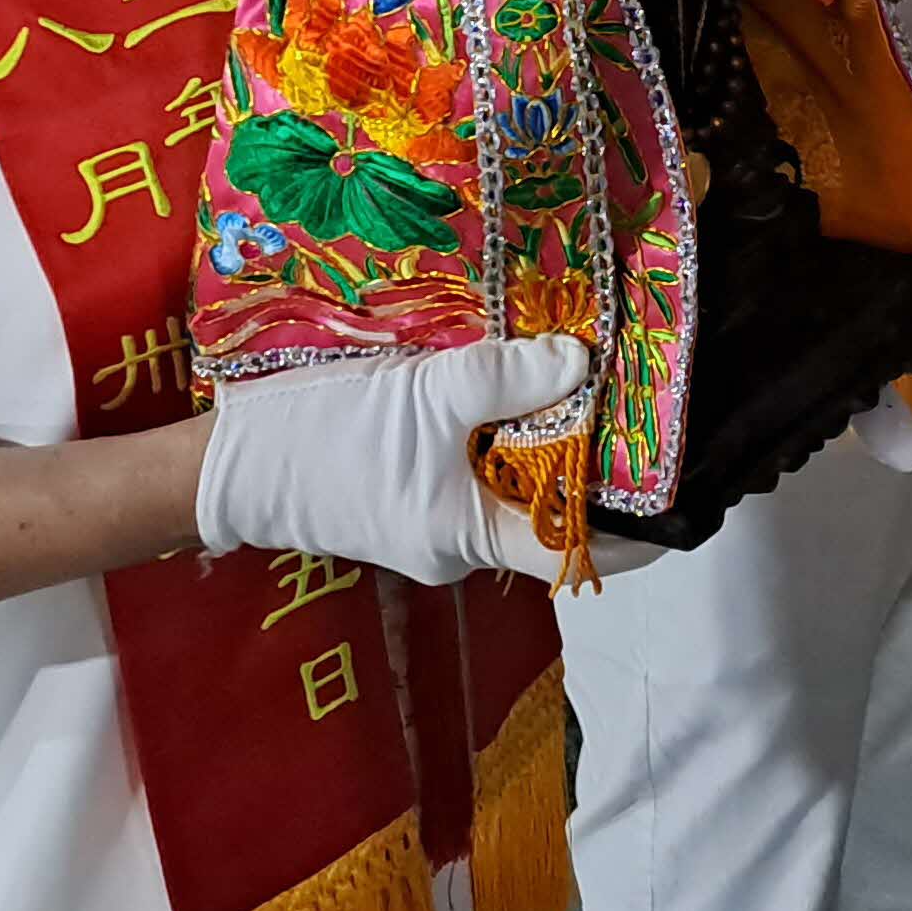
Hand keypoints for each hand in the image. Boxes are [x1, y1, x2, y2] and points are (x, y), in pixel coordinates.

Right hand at [197, 337, 622, 585]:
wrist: (226, 461)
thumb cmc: (325, 436)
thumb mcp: (427, 395)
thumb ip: (508, 379)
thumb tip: (583, 362)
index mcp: (472, 539)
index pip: (579, 548)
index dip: (637, 523)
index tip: (686, 484)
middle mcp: (462, 542)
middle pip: (551, 508)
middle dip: (592, 455)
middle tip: (641, 394)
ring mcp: (434, 518)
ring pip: (513, 481)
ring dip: (545, 432)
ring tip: (590, 370)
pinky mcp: (410, 490)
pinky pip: (476, 463)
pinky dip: (503, 426)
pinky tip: (516, 374)